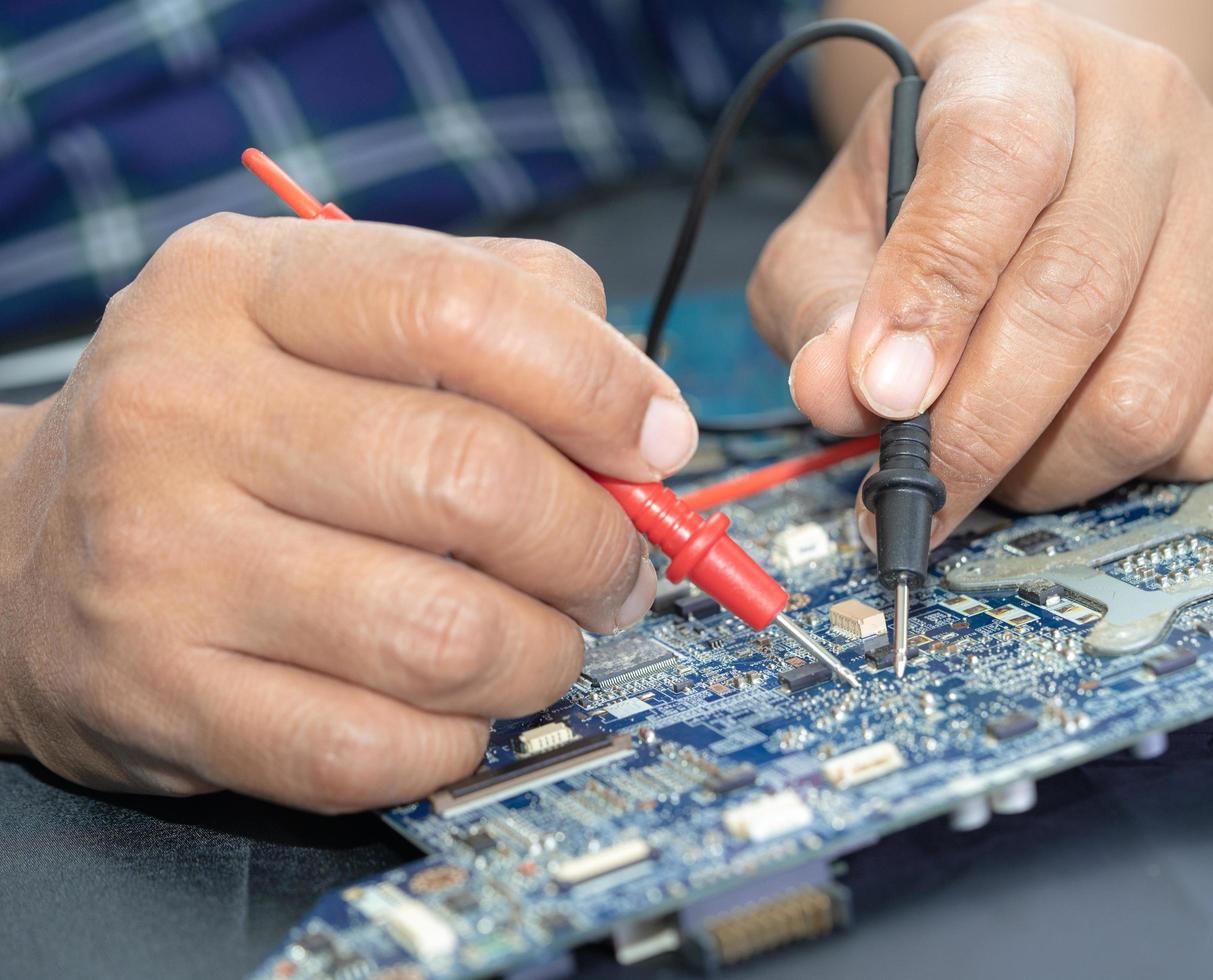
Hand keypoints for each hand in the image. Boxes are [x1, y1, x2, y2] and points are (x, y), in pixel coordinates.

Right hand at [0, 216, 696, 811]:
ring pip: (446, 635)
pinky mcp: (162, 698)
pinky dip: (458, 738)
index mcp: (241, 286)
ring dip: (544, 652)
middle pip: (476, 480)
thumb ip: (497, 308)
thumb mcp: (323, 309)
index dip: (597, 383)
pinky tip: (455, 704)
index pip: (458, 308)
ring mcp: (162, 564)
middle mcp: (184, 412)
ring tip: (543, 637)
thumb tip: (643, 407)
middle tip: (615, 566)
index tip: (656, 439)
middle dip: (596, 543)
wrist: (15, 548)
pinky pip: (375, 748)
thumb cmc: (222, 423)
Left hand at [749, 0, 1212, 541]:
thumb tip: (837, 393)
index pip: (993, 161)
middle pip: (1076, 297)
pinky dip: (1126, 471)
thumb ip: (821, 304)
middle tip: (915, 487)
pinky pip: (1211, 432)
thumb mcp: (841, 227)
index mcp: (1016, 62)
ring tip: (992, 455)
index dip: (934, 293)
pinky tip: (1071, 435)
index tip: (883, 394)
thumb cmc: (934, 195)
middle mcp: (1143, 109)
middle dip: (976, 429)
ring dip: (1049, 465)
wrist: (1054, 153)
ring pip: (1148, 390)